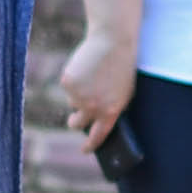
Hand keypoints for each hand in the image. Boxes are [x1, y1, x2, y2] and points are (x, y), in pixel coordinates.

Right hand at [58, 23, 134, 146]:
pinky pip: (68, 86)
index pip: (98, 136)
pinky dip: (74, 79)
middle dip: (74, 123)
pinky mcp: (68, 82)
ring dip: (78, 94)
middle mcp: (92, 108)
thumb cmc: (122, 67)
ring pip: (72, 101)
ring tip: (92, 76)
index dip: (90, 145)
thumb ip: (111, 109)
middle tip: (74, 120)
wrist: (112, 42)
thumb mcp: (123, 93)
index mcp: (110, 112)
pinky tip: (85, 67)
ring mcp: (78, 96)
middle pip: (76, 124)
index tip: (85, 150)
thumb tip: (98, 122)